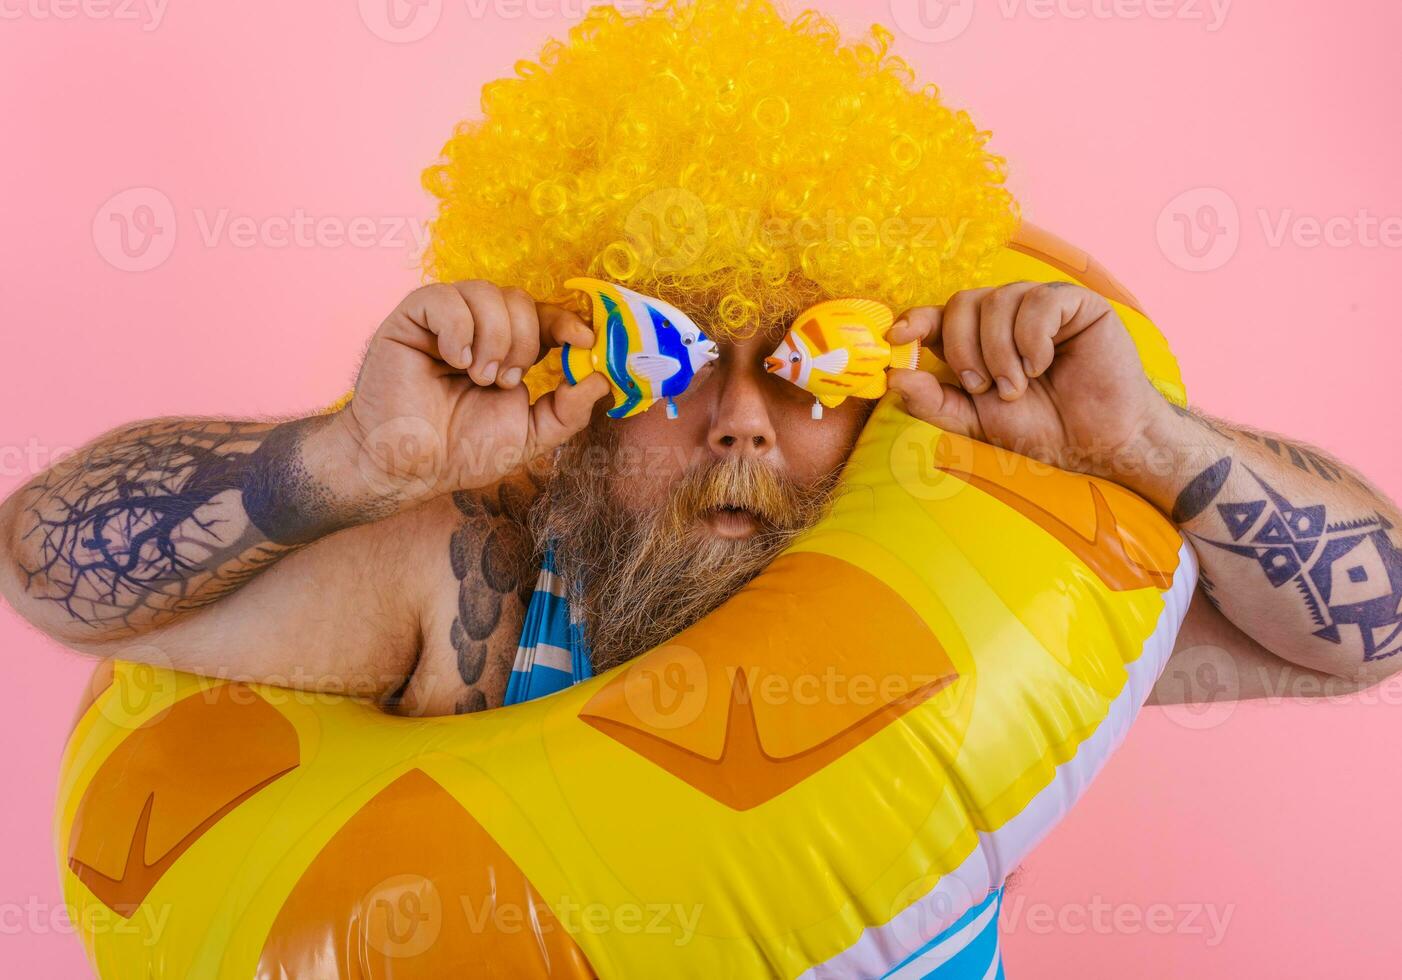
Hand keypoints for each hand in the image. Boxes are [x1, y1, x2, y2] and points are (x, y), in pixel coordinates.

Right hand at [326, 281, 609, 500]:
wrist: (409, 467)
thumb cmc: (463, 451)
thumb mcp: (531, 433)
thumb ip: (570, 409)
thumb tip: (604, 378)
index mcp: (509, 348)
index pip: (545, 316)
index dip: (568, 321)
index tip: (584, 340)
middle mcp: (479, 327)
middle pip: (520, 299)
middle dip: (524, 342)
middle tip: (504, 382)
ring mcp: (445, 320)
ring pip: (486, 292)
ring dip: (493, 339)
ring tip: (477, 377)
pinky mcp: (412, 319)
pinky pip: (445, 298)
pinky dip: (457, 329)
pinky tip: (452, 359)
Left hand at [887, 281, 1173, 476]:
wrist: (1099, 443)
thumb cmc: (1041, 430)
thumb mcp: (976, 421)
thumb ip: (935, 402)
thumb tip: (894, 378)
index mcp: (977, 340)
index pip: (936, 316)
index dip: (914, 320)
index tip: (898, 337)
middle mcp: (1005, 316)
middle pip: (961, 304)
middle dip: (964, 349)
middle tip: (983, 387)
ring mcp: (1039, 306)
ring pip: (997, 300)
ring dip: (1000, 351)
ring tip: (1019, 387)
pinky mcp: (1076, 303)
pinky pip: (1038, 302)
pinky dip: (1032, 339)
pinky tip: (1043, 366)